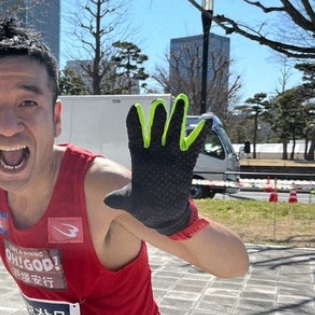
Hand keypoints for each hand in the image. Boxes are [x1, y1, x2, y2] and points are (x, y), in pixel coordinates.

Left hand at [104, 94, 210, 234]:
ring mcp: (171, 157)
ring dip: (178, 118)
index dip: (135, 124)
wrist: (162, 214)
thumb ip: (119, 199)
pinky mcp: (185, 163)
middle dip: (158, 118)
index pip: (136, 138)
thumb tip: (107, 201)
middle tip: (159, 103)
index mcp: (140, 160)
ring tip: (182, 100)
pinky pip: (193, 147)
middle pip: (156, 131)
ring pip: (174, 133)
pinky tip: (206, 121)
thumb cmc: (142, 206)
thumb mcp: (129, 202)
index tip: (133, 109)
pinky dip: (199, 135)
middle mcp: (156, 155)